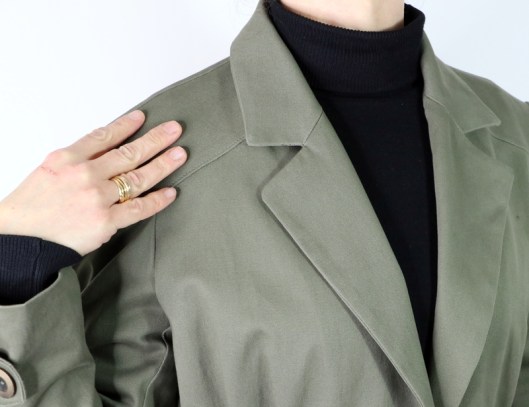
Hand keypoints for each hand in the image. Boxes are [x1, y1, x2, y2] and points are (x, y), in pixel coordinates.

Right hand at [0, 110, 186, 254]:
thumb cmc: (32, 207)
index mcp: (68, 158)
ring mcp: (97, 198)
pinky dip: (157, 200)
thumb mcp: (49, 170)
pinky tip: (171, 192)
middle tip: (174, 130)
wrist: (21, 239)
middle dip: (155, 139)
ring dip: (163, 164)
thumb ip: (79, 159)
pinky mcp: (105, 221)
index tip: (142, 117)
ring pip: (138, 177)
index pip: (104, 136)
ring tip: (180, 154)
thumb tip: (107, 151)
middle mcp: (85, 174)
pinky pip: (138, 208)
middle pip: (128, 153)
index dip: (126, 125)